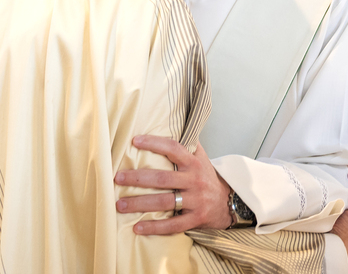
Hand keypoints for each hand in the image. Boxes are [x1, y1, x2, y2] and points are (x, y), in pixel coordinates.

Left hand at [115, 136, 232, 233]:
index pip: (173, 148)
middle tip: (117, 178)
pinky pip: (172, 225)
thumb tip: (173, 120)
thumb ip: (187, 143)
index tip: (134, 141)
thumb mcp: (201, 158)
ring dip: (139, 203)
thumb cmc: (207, 177)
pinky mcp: (195, 219)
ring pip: (164, 202)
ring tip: (119, 204)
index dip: (154, 143)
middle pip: (163, 178)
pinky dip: (154, 227)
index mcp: (194, 163)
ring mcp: (195, 200)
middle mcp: (195, 180)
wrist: (229, 203)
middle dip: (138, 178)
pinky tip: (137, 227)